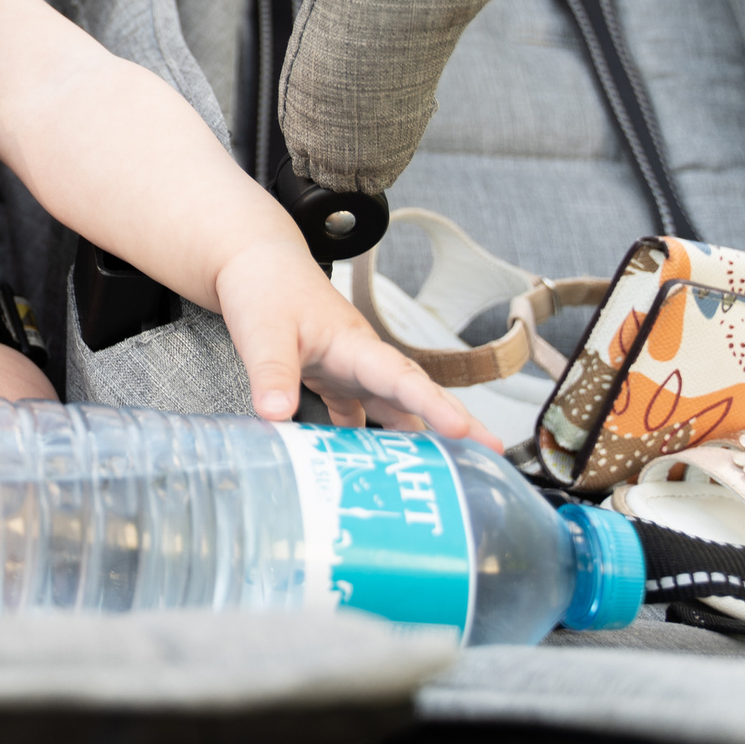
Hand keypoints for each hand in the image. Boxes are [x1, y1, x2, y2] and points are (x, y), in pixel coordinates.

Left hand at [213, 242, 500, 448]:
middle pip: (414, 398)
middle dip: (453, 427)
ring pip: (392, 410)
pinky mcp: (333, 380)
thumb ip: (271, 374)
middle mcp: (362, 361)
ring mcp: (350, 372)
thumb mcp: (263, 331)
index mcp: (356, 346)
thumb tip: (276, 416)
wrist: (256, 264)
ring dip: (414, 441)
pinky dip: (367, 442)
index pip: (403, 379)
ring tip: (439, 479)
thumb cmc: (266, 288)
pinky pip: (360, 416)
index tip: (464, 431)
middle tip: (489, 461)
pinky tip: (370, 469)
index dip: (434, 407)